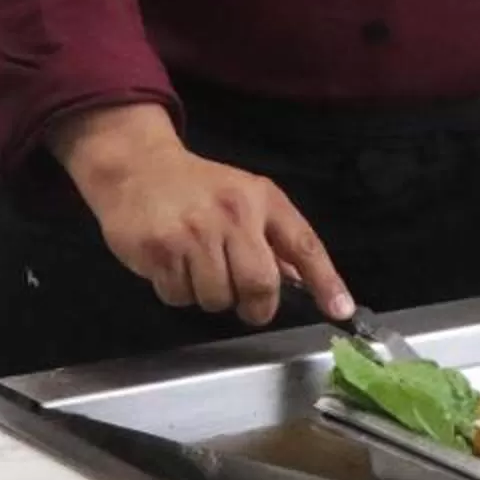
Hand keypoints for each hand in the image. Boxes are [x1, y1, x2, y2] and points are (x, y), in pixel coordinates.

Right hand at [51, 102, 351, 325]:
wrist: (137, 168)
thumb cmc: (199, 187)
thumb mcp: (247, 198)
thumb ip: (274, 237)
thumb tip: (298, 279)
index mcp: (263, 200)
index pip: (304, 245)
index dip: (326, 281)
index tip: (341, 311)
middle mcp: (234, 215)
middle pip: (260, 285)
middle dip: (257, 306)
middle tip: (247, 303)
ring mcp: (194, 234)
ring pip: (217, 298)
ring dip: (210, 296)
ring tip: (198, 269)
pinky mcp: (160, 250)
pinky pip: (179, 297)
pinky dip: (178, 292)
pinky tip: (172, 265)